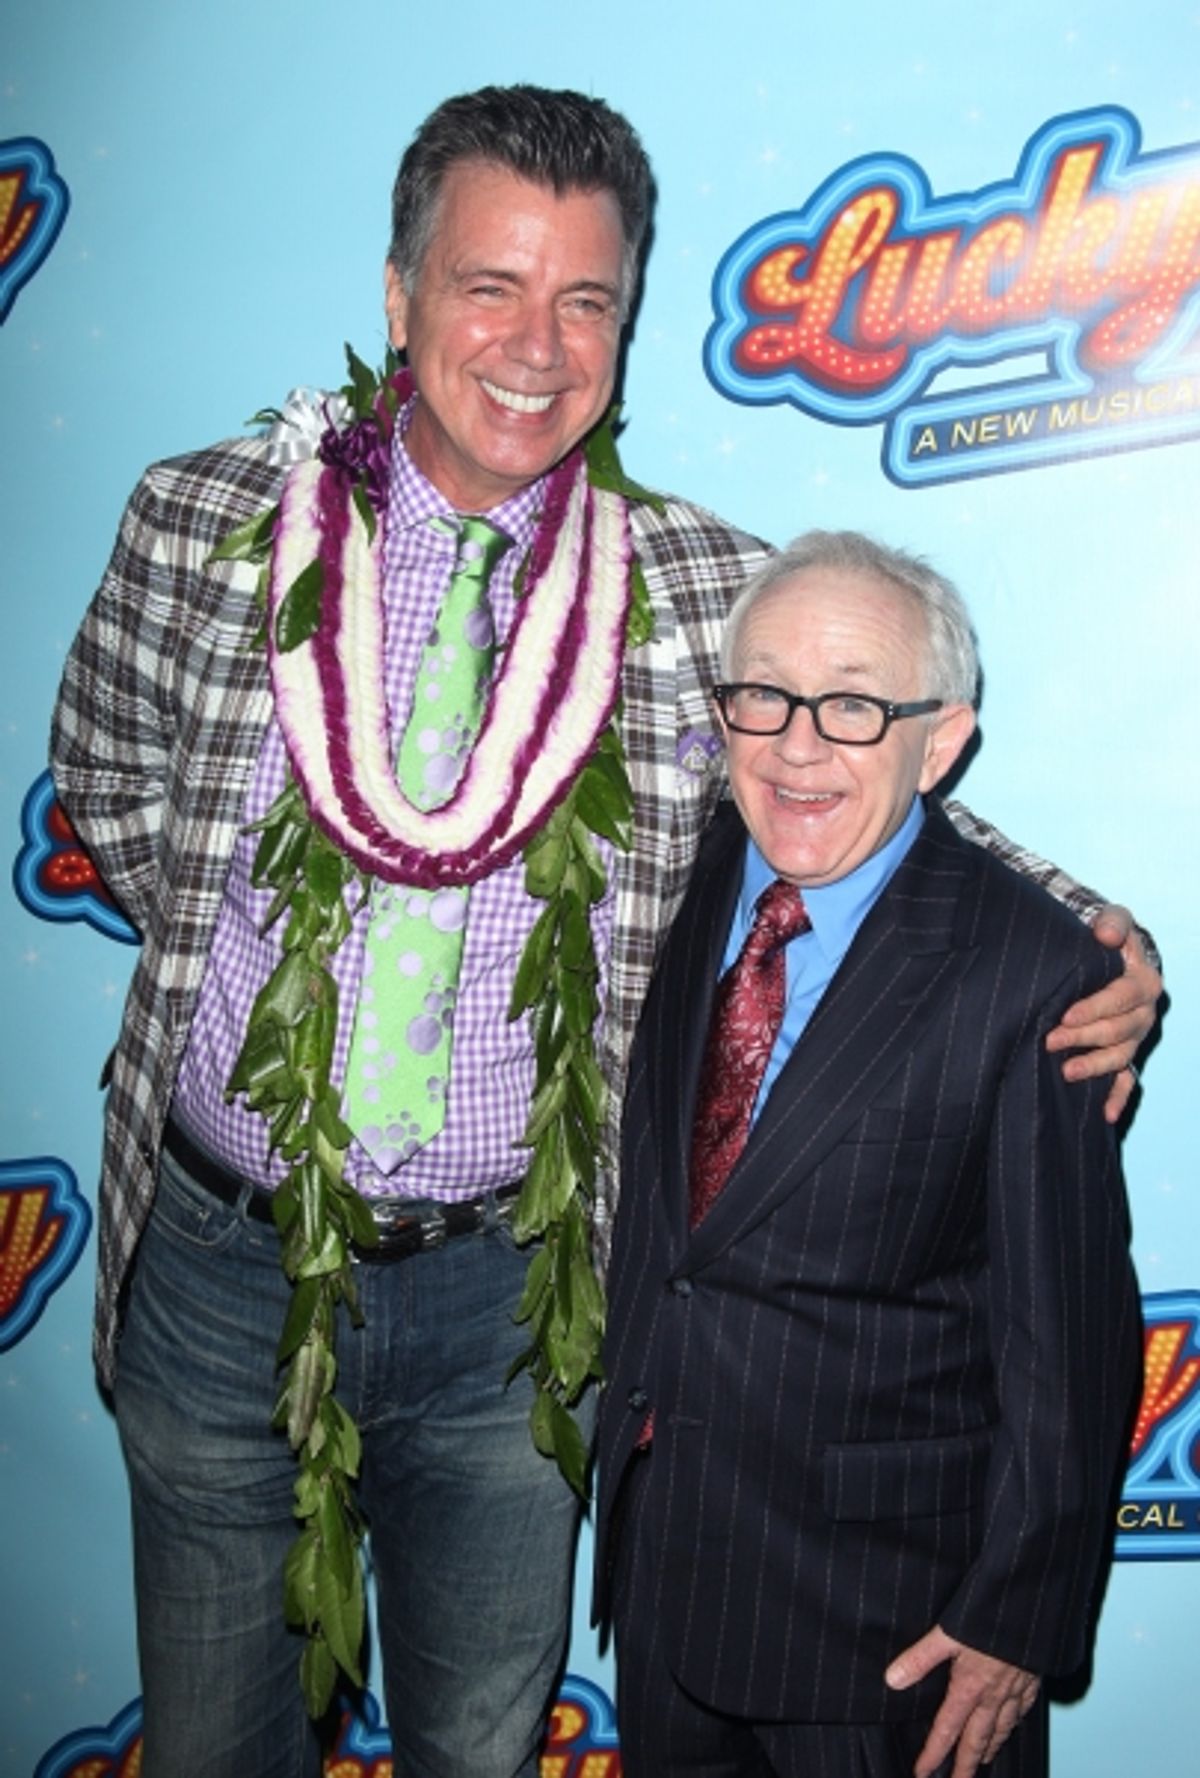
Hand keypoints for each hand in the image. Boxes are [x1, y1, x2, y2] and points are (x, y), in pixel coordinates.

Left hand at [885, 1625, 1039, 1777]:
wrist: (1029, 1606)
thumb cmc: (989, 1616)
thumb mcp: (947, 1634)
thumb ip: (920, 1658)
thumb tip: (892, 1680)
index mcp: (969, 1687)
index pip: (946, 1729)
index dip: (933, 1754)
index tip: (923, 1772)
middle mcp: (993, 1696)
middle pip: (977, 1740)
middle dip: (966, 1766)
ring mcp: (1015, 1691)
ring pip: (1002, 1729)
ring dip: (990, 1747)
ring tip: (984, 1759)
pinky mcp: (1032, 1680)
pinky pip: (1023, 1711)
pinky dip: (1015, 1723)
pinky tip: (1012, 1723)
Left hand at [1045, 906, 1160, 1121]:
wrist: (1107, 956)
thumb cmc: (1105, 938)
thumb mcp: (1112, 922)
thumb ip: (1112, 923)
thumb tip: (1106, 935)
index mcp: (1143, 983)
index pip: (1122, 998)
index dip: (1095, 1007)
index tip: (1065, 1014)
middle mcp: (1143, 1014)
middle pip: (1117, 1031)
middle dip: (1084, 1037)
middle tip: (1050, 1040)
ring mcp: (1134, 1038)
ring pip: (1119, 1057)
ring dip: (1094, 1067)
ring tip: (1066, 1071)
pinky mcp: (1124, 1054)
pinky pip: (1127, 1080)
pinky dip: (1118, 1098)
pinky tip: (1105, 1114)